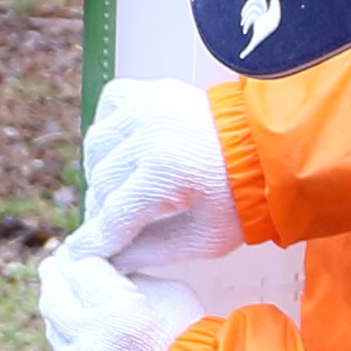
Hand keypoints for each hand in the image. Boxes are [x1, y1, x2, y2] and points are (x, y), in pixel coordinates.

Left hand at [40, 245, 210, 350]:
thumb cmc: (191, 345)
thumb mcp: (170, 293)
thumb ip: (131, 278)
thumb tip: (103, 267)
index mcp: (116, 310)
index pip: (80, 266)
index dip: (82, 256)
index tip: (82, 251)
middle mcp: (89, 340)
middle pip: (52, 293)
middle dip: (55, 274)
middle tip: (58, 264)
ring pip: (53, 328)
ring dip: (62, 312)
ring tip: (74, 301)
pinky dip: (73, 347)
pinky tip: (89, 343)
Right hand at [74, 77, 239, 280]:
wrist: (269, 148)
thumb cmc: (244, 196)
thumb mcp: (204, 238)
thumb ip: (152, 250)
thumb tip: (111, 259)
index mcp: (167, 171)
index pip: (114, 216)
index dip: (96, 241)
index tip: (81, 255)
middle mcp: (151, 132)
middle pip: (100, 184)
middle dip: (104, 211)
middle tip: (117, 228)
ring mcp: (149, 106)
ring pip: (96, 148)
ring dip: (103, 174)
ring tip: (123, 193)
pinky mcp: (151, 91)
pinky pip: (108, 109)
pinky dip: (110, 132)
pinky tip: (126, 152)